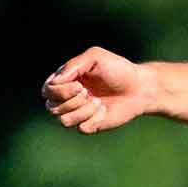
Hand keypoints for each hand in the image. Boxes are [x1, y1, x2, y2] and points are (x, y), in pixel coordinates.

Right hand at [41, 47, 155, 133]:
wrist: (140, 87)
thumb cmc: (118, 70)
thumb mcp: (96, 57)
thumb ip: (74, 65)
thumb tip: (55, 82)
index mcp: (65, 81)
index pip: (47, 91)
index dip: (61, 91)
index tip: (80, 85)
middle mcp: (67, 98)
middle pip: (51, 108)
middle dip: (72, 101)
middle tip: (89, 92)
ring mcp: (77, 113)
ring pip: (64, 121)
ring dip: (84, 110)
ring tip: (98, 101)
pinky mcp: (89, 125)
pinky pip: (82, 128)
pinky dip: (95, 119)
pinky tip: (104, 110)